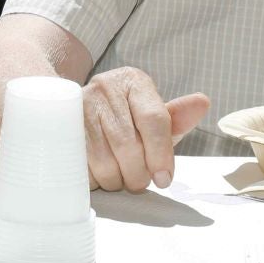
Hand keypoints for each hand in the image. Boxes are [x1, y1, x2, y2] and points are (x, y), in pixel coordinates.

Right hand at [81, 67, 208, 191]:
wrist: (70, 105)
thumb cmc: (123, 115)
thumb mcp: (150, 114)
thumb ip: (176, 117)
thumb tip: (203, 103)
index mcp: (133, 81)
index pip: (154, 119)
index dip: (161, 154)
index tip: (164, 179)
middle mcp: (104, 87)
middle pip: (129, 145)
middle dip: (138, 174)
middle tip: (140, 181)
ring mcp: (79, 107)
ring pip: (105, 161)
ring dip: (117, 180)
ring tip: (119, 177)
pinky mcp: (60, 129)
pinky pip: (83, 167)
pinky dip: (94, 180)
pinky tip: (99, 173)